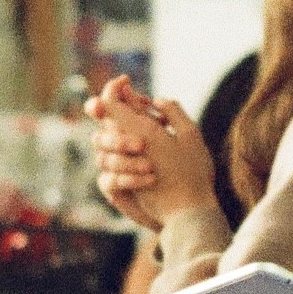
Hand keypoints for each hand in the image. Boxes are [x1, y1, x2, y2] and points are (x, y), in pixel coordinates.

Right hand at [87, 78, 219, 233]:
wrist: (189, 211)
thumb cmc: (191, 172)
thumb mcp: (188, 136)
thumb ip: (171, 112)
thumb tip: (152, 97)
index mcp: (138, 130)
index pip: (113, 107)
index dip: (111, 93)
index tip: (123, 82)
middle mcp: (123, 147)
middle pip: (101, 132)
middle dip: (119, 137)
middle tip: (142, 145)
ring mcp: (116, 168)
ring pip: (103, 155)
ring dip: (126, 160)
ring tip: (151, 168)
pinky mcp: (115, 189)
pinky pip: (107, 180)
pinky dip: (127, 178)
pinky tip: (148, 179)